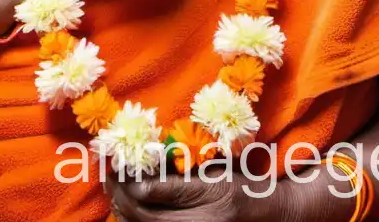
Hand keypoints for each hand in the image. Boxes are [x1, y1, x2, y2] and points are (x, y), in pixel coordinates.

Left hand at [107, 168, 356, 221]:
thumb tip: (140, 180)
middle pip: (140, 220)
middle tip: (108, 174)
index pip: (148, 202)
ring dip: (124, 209)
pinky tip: (131, 205)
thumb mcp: (216, 176)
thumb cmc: (245, 187)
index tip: (113, 163)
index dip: (124, 183)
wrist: (270, 214)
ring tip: (114, 187)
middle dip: (118, 196)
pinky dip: (137, 219)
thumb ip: (179, 182)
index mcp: (202, 216)